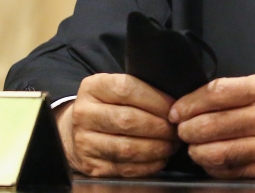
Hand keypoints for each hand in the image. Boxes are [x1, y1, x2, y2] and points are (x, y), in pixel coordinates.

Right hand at [55, 73, 180, 176]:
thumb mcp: (116, 87)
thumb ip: (140, 89)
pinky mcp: (90, 164)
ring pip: (126, 147)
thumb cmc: (109, 105)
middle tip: (177, 130)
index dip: (155, 100)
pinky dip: (147, 165)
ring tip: (171, 145)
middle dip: (159, 127)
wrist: (77, 129)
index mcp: (93, 88)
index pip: (127, 89)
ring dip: (156, 148)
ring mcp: (84, 141)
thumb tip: (176, 102)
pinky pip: (123, 168)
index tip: (174, 108)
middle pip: (127, 120)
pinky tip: (159, 159)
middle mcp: (84, 114)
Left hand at [169, 75, 254, 177]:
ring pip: (217, 152)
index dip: (189, 103)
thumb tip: (201, 101)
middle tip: (181, 129)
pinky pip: (233, 171)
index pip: (215, 93)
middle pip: (210, 125)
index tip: (178, 109)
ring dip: (196, 150)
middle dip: (187, 129)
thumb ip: (241, 90)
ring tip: (193, 145)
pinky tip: (212, 160)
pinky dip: (215, 167)